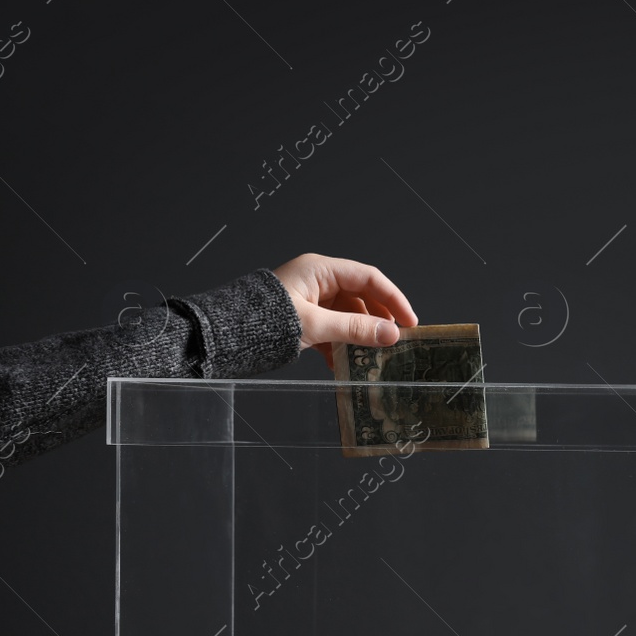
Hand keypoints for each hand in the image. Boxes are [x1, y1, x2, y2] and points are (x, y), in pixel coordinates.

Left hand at [271, 253, 418, 370]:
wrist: (225, 336)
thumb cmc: (265, 321)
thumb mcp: (315, 326)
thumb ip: (355, 329)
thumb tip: (391, 335)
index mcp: (320, 270)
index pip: (368, 278)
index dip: (393, 299)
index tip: (410, 322)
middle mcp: (317, 281)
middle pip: (360, 297)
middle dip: (377, 321)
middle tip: (393, 343)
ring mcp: (310, 300)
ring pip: (347, 316)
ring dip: (358, 337)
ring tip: (369, 358)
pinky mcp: (303, 319)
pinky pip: (331, 329)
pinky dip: (340, 346)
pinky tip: (342, 364)